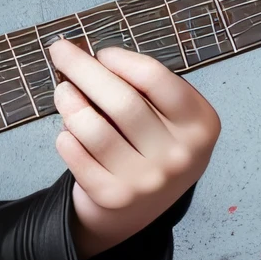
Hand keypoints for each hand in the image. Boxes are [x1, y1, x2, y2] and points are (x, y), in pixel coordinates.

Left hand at [48, 39, 219, 259]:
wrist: (140, 208)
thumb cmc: (150, 144)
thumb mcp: (166, 116)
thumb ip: (139, 87)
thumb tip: (86, 57)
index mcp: (200, 123)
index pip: (155, 78)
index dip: (121, 60)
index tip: (101, 53)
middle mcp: (180, 155)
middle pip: (121, 101)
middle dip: (83, 69)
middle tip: (60, 51)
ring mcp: (148, 180)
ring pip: (94, 129)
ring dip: (69, 103)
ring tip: (63, 93)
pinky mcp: (116, 197)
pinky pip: (78, 156)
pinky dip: (66, 139)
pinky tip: (67, 132)